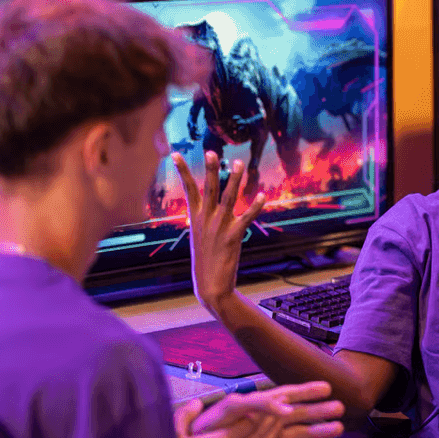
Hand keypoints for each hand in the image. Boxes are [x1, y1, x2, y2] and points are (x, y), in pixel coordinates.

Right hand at [175, 151, 264, 315]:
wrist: (210, 286)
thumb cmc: (206, 259)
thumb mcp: (199, 235)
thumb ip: (203, 218)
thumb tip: (205, 205)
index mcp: (195, 218)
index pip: (188, 189)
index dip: (183, 170)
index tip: (175, 153)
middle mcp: (206, 220)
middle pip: (209, 188)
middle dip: (211, 169)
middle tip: (212, 151)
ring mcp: (219, 228)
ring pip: (227, 198)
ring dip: (234, 179)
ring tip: (239, 162)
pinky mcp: (233, 237)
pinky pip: (246, 218)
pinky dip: (255, 207)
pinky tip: (262, 196)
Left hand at [191, 382, 344, 437]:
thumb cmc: (205, 430)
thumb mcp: (230, 410)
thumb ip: (257, 405)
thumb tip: (284, 406)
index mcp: (255, 405)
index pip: (287, 394)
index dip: (306, 391)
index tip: (325, 388)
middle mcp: (260, 420)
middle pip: (296, 413)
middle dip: (318, 409)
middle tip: (341, 406)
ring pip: (295, 432)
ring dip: (317, 430)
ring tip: (338, 428)